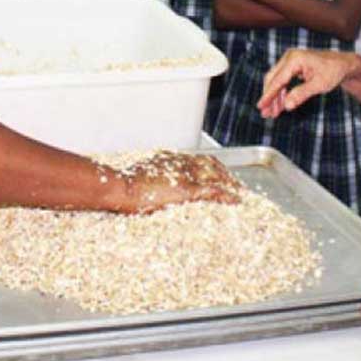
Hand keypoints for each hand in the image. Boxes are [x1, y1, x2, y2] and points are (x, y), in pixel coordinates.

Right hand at [113, 151, 240, 213]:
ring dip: (230, 183)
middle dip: (226, 175)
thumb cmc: (125, 186)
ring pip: (216, 176)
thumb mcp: (141, 177)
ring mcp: (185, 176)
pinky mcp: (187, 189)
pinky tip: (235, 201)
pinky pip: (213, 191)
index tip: (221, 175)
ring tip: (239, 193)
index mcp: (170, 159)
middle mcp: (180, 163)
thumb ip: (153, 178)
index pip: (198, 160)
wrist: (121, 189)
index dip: (213, 168)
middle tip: (236, 185)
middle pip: (211, 165)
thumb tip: (157, 186)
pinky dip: (226, 195)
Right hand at [259, 49, 357, 118]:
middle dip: (269, 97)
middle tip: (265, 113)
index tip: (260, 106)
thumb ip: (301, 94)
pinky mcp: (292, 66)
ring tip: (272, 113)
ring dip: (274, 97)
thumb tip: (287, 106)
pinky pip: (282, 80)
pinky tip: (280, 105)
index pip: (278, 80)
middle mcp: (289, 57)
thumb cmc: (333, 71)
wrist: (343, 64)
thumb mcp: (319, 85)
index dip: (268, 95)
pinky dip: (281, 93)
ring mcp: (290, 61)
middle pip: (273, 79)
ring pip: (276, 81)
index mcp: (295, 59)